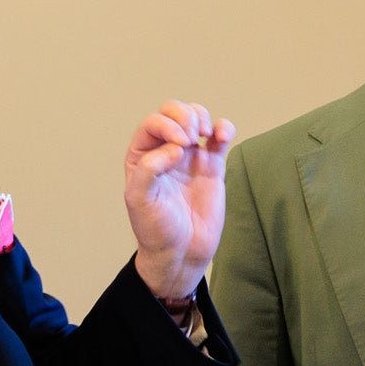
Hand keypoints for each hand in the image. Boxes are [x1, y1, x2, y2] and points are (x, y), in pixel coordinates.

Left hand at [125, 101, 234, 301]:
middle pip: (174, 112)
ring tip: (206, 136)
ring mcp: (190, 157)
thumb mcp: (140, 200)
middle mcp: (165, 151)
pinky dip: (224, 128)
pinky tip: (222, 136)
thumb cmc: (156, 229)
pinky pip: (220, 136)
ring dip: (202, 117)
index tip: (180, 147)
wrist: (182, 253)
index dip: (167, 126)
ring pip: (196, 118)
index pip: (153, 123)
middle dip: (185, 116)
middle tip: (192, 138)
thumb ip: (149, 170)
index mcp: (142, 155)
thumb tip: (176, 148)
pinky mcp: (213, 166)